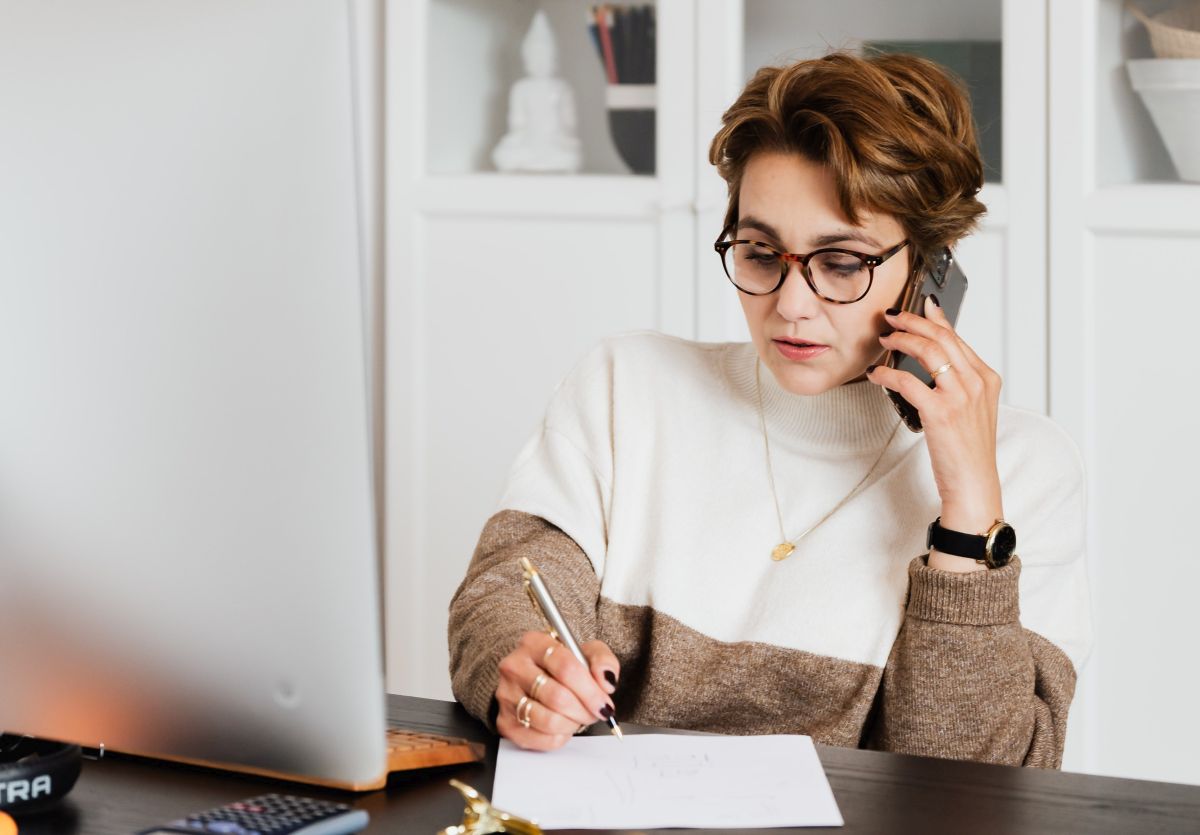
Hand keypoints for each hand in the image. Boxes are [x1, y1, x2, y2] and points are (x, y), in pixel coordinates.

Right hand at [495, 630, 619, 750]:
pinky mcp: (505, 721)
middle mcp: (514, 666)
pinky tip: (563, 726)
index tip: (604, 703)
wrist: (535, 679)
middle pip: (558, 697)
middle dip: (584, 710)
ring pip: (548, 720)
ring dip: (572, 724)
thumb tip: (606, 681)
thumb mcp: (587, 653)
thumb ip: (603, 661)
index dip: (590, 691)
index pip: (566, 667)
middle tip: (595, 713)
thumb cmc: (563, 666)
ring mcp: (506, 695)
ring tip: (578, 717)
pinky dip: (559, 737)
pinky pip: (539, 739)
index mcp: (534, 643)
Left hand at [867, 296, 1003, 570]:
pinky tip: (877, 374)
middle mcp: (977, 382)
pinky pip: (908, 381)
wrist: (974, 484)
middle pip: (941, 337)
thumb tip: (932, 359)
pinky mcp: (941, 412)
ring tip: (884, 339)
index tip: (918, 306)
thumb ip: (958, 382)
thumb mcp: (972, 409)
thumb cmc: (968, 450)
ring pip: (928, 351)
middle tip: (891, 317)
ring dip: (901, 339)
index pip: (957, 337)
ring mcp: (961, 396)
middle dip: (913, 321)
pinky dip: (888, 373)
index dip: (934, 318)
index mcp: (987, 378)